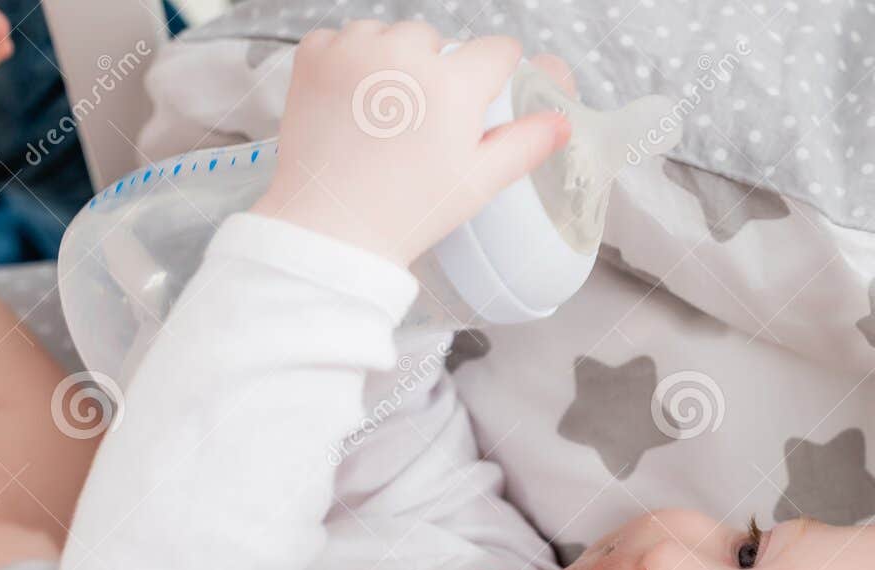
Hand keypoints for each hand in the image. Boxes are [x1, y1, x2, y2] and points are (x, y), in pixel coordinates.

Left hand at [252, 21, 570, 266]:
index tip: (481, 93)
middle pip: (434, 40)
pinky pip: (340, 39)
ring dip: (387, 60)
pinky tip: (349, 103)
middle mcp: (404, 55)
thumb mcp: (476, 183)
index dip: (495, 72)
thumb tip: (561, 124)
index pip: (497, 49)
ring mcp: (354, 51)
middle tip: (418, 121)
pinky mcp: (313, 56)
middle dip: (432, 69)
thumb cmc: (406, 212)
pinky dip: (345, 63)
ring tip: (382, 112)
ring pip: (386, 35)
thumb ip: (523, 145)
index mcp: (453, 85)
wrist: (329, 229)